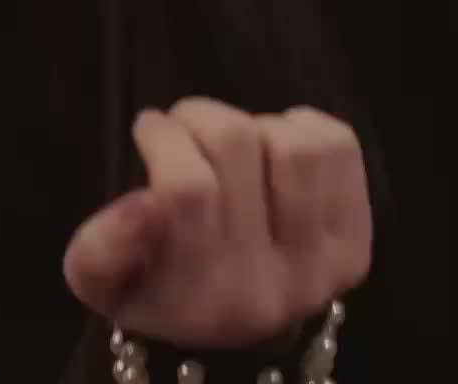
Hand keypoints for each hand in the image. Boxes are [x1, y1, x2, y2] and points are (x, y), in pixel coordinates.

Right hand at [63, 101, 372, 348]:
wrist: (236, 343)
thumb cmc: (159, 291)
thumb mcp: (107, 283)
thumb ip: (101, 249)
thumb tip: (140, 204)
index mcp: (203, 300)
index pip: (188, 190)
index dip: (164, 139)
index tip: (149, 126)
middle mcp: (269, 290)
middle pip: (239, 147)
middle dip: (201, 115)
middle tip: (183, 120)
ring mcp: (323, 269)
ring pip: (294, 143)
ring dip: (256, 124)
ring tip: (234, 141)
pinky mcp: (356, 243)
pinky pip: (340, 148)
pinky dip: (306, 126)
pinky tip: (277, 142)